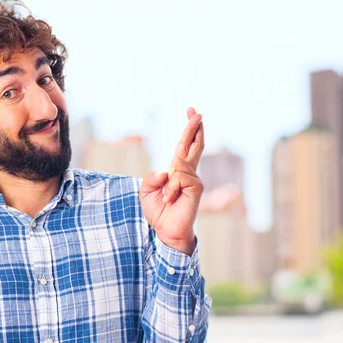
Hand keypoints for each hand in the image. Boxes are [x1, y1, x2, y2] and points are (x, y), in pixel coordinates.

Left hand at [139, 107, 204, 254]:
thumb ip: (151, 177)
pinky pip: (179, 178)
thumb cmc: (159, 211)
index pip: (185, 145)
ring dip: (167, 183)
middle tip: (196, 112)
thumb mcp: (146, 191)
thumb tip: (165, 172)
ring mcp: (194, 179)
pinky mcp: (196, 187)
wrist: (166, 230)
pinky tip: (170, 199)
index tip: (191, 111)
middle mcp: (188, 172)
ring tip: (166, 198)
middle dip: (194, 127)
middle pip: (194, 145)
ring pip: (178, 164)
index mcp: (177, 171)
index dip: (188, 129)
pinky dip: (170, 189)